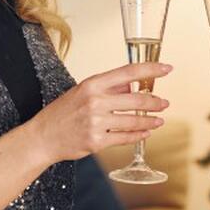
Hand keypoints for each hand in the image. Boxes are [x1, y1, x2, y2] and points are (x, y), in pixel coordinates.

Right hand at [28, 62, 170, 162]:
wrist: (43, 137)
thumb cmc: (62, 113)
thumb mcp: (82, 92)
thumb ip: (108, 88)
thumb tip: (132, 84)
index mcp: (92, 84)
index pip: (128, 72)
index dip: (151, 69)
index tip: (167, 68)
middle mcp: (95, 101)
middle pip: (136, 99)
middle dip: (155, 102)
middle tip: (164, 103)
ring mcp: (96, 122)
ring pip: (133, 120)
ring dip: (150, 121)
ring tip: (158, 120)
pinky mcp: (97, 141)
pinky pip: (125, 138)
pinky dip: (139, 135)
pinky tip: (146, 133)